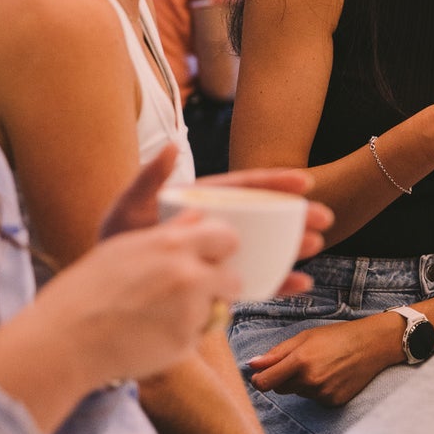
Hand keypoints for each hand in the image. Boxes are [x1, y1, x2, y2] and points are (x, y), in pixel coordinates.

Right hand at [35, 213, 240, 389]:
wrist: (65, 339)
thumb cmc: (87, 289)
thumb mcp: (126, 247)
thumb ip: (168, 233)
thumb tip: (197, 218)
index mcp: (172, 245)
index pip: (227, 238)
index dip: (222, 248)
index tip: (213, 256)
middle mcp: (187, 276)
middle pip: (233, 279)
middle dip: (221, 285)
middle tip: (197, 290)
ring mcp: (189, 313)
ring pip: (218, 310)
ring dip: (202, 312)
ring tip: (163, 314)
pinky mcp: (184, 345)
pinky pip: (199, 337)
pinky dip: (185, 336)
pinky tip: (154, 333)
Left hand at [99, 150, 331, 296]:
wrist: (109, 286)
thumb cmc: (117, 242)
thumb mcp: (127, 208)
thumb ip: (148, 180)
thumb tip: (172, 147)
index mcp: (201, 201)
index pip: (242, 187)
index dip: (273, 183)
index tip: (304, 182)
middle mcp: (216, 225)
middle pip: (264, 216)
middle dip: (295, 215)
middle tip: (325, 217)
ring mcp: (220, 253)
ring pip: (266, 246)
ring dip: (294, 246)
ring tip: (317, 245)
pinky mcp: (221, 282)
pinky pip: (255, 280)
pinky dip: (279, 283)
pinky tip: (301, 285)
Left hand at [245, 312, 403, 406]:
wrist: (370, 346)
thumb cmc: (336, 336)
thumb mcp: (304, 337)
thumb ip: (276, 353)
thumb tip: (252, 365)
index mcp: (300, 361)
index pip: (265, 383)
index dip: (258, 379)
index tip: (259, 374)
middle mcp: (310, 381)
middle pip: (280, 388)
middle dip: (282, 377)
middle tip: (299, 361)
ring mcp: (323, 394)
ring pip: (298, 393)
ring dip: (301, 382)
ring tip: (320, 365)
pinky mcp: (333, 403)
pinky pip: (314, 398)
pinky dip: (316, 389)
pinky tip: (330, 375)